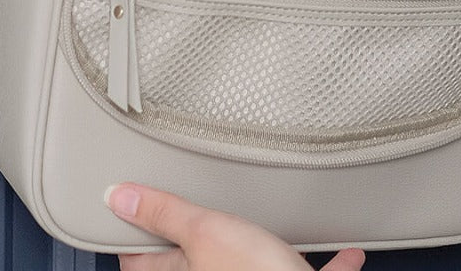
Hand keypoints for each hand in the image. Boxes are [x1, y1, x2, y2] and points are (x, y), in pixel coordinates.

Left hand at [106, 182, 365, 270]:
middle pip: (195, 266)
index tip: (131, 206)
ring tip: (264, 232)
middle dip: (200, 243)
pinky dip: (323, 268)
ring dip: (261, 253)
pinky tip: (344, 256)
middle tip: (195, 210)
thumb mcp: (204, 232)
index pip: (138, 260)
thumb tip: (115, 197)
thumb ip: (162, 214)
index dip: (133, 232)